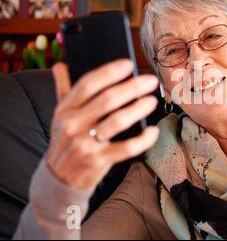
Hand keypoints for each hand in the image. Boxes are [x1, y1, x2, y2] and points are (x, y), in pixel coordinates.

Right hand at [46, 59, 159, 188]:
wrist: (60, 177)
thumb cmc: (67, 139)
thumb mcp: (60, 115)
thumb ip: (62, 89)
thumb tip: (60, 64)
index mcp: (65, 109)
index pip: (88, 84)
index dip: (109, 72)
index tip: (129, 64)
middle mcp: (74, 124)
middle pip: (107, 100)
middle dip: (132, 88)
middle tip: (150, 81)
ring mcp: (86, 144)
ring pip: (117, 122)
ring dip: (138, 109)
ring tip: (152, 101)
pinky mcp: (99, 160)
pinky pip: (126, 148)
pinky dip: (143, 140)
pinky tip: (153, 131)